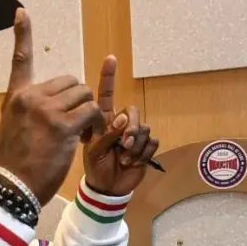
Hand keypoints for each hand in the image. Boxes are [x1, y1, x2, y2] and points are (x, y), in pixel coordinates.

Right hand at [0, 9, 104, 204]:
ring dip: (89, 113)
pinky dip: (96, 124)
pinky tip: (86, 137)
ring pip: (84, 95)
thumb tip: (38, 101)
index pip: (20, 59)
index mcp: (16, 97)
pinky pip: (92, 112)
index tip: (22, 12)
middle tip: (74, 123)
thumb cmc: (14, 161)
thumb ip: (25, 108)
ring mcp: (47, 110)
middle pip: (70, 81)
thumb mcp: (9, 127)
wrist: (14, 186)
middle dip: (78, 100)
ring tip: (81, 133)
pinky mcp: (64, 126)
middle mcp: (31, 97)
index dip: (22, 34)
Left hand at [81, 56, 159, 195]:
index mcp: (104, 120)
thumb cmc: (95, 166)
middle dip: (131, 128)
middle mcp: (121, 123)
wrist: (107, 187)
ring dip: (136, 145)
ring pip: (144, 128)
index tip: (110, 58)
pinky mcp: (145, 147)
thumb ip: (107, 134)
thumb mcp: (94, 150)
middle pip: (133, 112)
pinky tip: (133, 162)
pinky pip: (152, 141)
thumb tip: (124, 119)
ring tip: (125, 158)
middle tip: (124, 145)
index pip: (106, 94)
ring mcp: (134, 134)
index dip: (108, 76)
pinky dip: (143, 153)